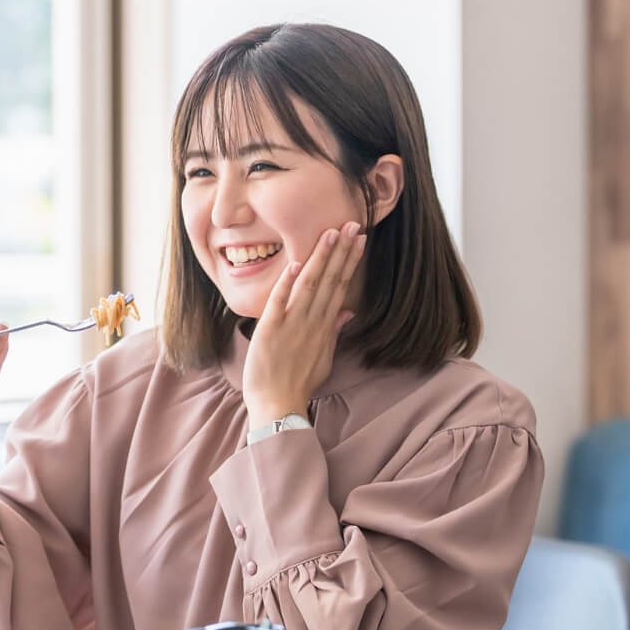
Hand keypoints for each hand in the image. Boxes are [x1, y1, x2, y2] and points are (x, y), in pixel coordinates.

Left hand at [243, 222, 365, 428]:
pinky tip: (294, 265)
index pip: (340, 286)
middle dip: (341, 251)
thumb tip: (348, 312)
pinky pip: (279, 304)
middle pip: (330, 280)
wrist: (278, 405)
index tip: (359, 239)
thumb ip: (334, 331)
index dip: (349, 261)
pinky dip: (286, 285)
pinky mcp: (270, 331)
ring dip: (320, 259)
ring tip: (330, 234)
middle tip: (352, 224)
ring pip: (309, 286)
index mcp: (324, 326)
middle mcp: (312, 322)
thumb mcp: (323, 357)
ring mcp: (292, 325)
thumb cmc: (297, 382)